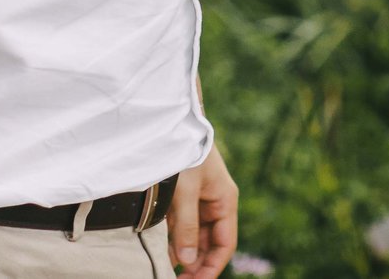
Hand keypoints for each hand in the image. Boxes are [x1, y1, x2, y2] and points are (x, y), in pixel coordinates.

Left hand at [168, 140, 237, 278]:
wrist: (172, 124)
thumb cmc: (184, 153)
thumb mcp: (184, 192)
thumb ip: (186, 228)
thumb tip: (187, 261)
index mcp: (225, 201)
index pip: (225, 244)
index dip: (212, 267)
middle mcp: (216, 203)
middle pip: (210, 244)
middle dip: (197, 265)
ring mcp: (200, 201)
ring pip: (195, 237)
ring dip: (184, 255)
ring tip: (167, 271)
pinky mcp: (184, 198)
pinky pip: (183, 226)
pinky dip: (175, 241)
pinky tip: (164, 253)